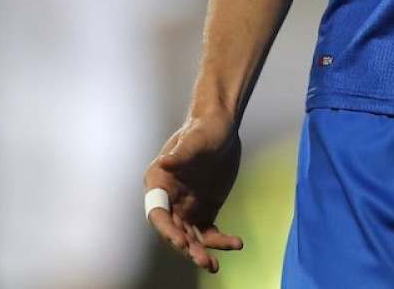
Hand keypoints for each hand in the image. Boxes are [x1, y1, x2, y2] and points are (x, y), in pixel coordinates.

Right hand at [144, 116, 244, 272]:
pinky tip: (235, 244)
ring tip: (214, 265)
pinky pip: (209, 234)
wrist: (222, 127)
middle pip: (173, 231)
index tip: (181, 242)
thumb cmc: (204, 128)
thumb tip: (165, 162)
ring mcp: (187, 207)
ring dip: (201, 252)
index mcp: (158, 181)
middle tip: (204, 261)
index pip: (157, 213)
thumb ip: (181, 153)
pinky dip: (220, 242)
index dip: (167, 230)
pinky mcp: (205, 211)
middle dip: (186, 248)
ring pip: (190, 238)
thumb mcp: (195, 139)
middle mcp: (170, 199)